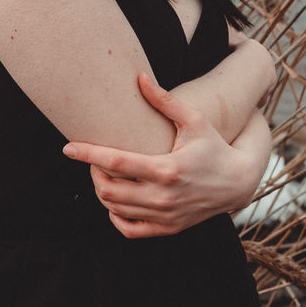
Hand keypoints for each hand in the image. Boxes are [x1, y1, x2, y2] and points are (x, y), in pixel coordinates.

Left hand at [62, 72, 260, 238]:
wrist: (237, 182)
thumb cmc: (214, 144)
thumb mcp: (194, 119)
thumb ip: (164, 100)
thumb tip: (139, 77)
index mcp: (167, 168)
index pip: (115, 163)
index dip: (87, 154)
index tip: (68, 147)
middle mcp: (163, 196)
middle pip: (108, 190)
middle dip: (92, 173)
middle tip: (92, 158)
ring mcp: (165, 216)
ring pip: (115, 209)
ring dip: (101, 191)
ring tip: (102, 173)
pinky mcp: (167, 229)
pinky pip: (128, 229)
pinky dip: (114, 215)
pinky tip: (115, 199)